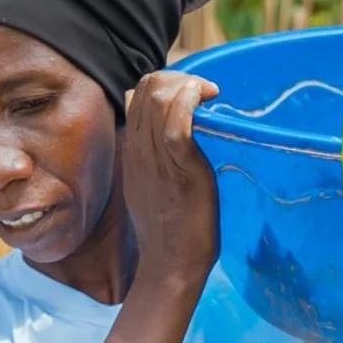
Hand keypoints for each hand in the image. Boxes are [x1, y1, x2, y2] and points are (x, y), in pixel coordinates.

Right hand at [120, 71, 220, 296]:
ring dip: (188, 84)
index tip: (194, 96)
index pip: (138, 93)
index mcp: (132, 150)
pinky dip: (190, 101)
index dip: (167, 83)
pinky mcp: (179, 168)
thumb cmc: (170, 230)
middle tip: (206, 94)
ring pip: (159, 96)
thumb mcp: (152, 187)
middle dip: (180, 77)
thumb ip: (155, 160)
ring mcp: (155, 158)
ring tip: (210, 97)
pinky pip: (176, 123)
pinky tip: (207, 101)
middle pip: (147, 86)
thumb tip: (172, 137)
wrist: (170, 264)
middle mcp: (139, 148)